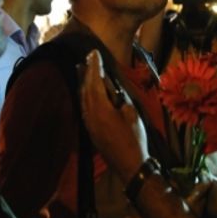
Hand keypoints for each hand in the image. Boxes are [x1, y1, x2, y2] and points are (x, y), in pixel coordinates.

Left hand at [80, 50, 147, 182]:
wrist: (130, 165)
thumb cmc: (135, 138)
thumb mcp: (131, 113)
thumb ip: (119, 98)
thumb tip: (111, 89)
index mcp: (100, 107)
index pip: (95, 81)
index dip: (94, 66)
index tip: (94, 52)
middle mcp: (90, 113)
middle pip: (85, 88)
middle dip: (86, 72)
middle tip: (87, 57)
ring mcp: (88, 123)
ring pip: (82, 97)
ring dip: (82, 82)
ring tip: (82, 69)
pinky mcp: (90, 130)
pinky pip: (84, 107)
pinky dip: (84, 95)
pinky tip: (86, 92)